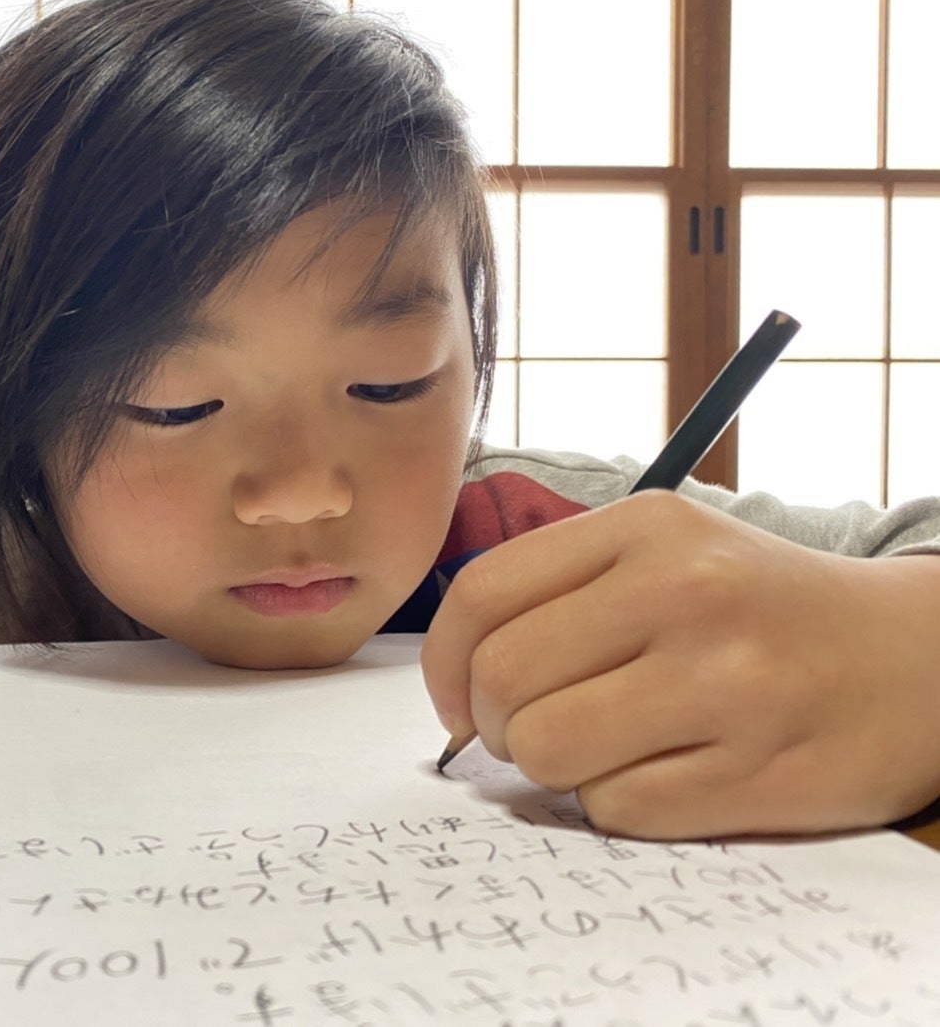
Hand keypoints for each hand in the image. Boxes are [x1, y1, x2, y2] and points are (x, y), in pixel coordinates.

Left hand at [422, 490, 939, 838]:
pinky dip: (614, 803)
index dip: (444, 663)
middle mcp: (687, 595)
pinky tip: (660, 773)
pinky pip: (616, 809)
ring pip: (548, 752)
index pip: (483, 595)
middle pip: (504, 680)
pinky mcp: (758, 773)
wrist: (915, 658)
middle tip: (527, 730)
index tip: (458, 699)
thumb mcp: (665, 551)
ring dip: (550, 767)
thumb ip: (558, 591)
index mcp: (648, 528)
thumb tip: (454, 682)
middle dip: (493, 723)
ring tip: (596, 749)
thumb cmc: (759, 606)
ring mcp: (727, 686)